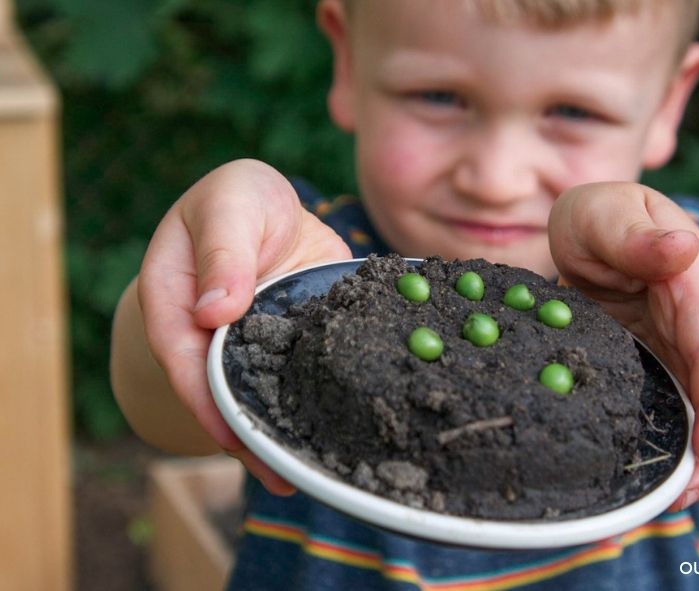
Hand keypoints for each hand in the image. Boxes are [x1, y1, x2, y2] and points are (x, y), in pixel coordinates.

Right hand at [138, 159, 351, 493]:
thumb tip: (214, 313)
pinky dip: (306, 406)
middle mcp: (208, 332)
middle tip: (277, 473)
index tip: (228, 432)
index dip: (201, 394)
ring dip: (277, 432)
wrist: (277, 209)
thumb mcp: (231, 203)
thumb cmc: (242, 199)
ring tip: (303, 474)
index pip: (180, 353)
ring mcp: (249, 344)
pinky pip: (292, 381)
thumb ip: (223, 250)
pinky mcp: (288, 347)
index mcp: (175, 297)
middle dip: (243, 433)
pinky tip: (329, 434)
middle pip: (217, 389)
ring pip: (256, 393)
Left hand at [548, 182, 698, 507]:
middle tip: (684, 495)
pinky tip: (659, 481)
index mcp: (691, 280)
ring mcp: (691, 350)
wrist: (612, 235)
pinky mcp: (673, 371)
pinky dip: (683, 450)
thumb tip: (682, 249)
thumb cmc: (603, 222)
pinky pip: (692, 414)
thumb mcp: (602, 213)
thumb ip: (633, 234)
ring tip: (671, 501)